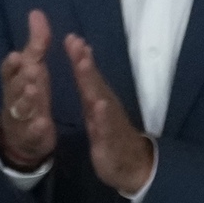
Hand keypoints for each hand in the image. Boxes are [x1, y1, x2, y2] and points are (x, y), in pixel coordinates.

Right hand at [0, 9, 56, 170]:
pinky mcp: (30, 136)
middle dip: (22, 79)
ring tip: (34, 91)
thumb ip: (36, 43)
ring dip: (27, 100)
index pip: (8, 70)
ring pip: (21, 109)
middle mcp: (14, 98)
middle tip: (32, 71)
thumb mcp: (32, 68)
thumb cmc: (29, 94)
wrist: (22, 136)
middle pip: (14, 88)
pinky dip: (37, 128)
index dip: (12, 65)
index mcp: (14, 80)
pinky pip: (32, 132)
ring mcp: (21, 118)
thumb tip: (37, 12)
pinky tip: (44, 123)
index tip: (17, 56)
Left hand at [65, 33, 155, 196]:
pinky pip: (106, 126)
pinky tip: (99, 104)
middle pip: (93, 81)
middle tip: (75, 42)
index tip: (71, 37)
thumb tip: (83, 63)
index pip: (87, 76)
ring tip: (82, 64)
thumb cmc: (111, 136)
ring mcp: (109, 122)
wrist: (132, 165)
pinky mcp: (110, 140)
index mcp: (97, 100)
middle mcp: (105, 106)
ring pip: (99, 98)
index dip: (79, 57)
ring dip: (91, 81)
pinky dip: (103, 115)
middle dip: (84, 62)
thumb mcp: (96, 111)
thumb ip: (89, 88)